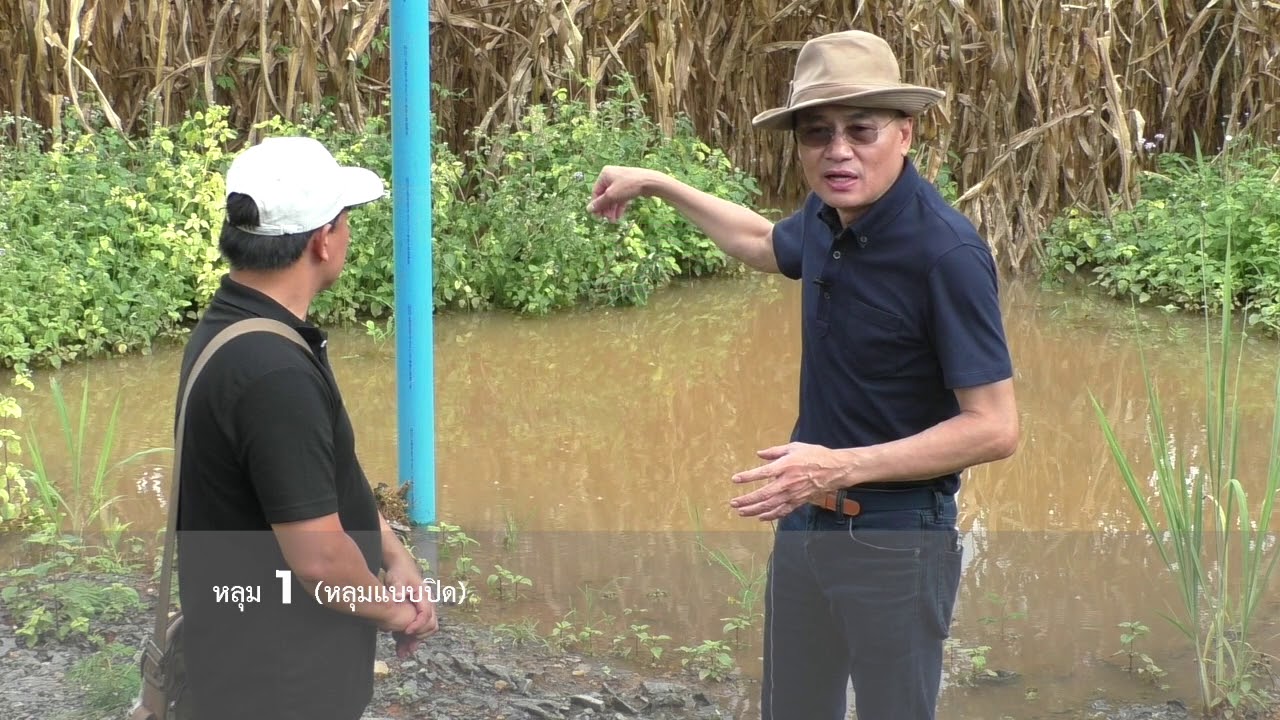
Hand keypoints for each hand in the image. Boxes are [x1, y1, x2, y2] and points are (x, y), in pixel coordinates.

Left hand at [384, 560, 438, 656]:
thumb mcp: (397, 579)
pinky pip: (416, 630)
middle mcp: (427, 604)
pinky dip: (409, 639)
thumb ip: (398, 588)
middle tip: (405, 648)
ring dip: (413, 642)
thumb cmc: (399, 572)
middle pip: (429, 626)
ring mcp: (423, 610)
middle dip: (417, 638)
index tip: (406, 631)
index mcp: (424, 596)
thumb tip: (399, 596)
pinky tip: (399, 647)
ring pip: (424, 630)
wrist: (400, 568)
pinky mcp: (416, 614)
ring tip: (402, 653)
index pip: (426, 614)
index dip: (418, 625)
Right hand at [587, 166, 656, 221]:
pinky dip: (619, 207)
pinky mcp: (629, 186)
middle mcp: (612, 176)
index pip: (596, 191)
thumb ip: (600, 203)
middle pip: (605, 195)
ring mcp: (621, 181)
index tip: (597, 217)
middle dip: (606, 209)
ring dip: (612, 210)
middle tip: (607, 220)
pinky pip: (621, 198)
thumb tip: (588, 209)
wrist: (650, 182)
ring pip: (613, 198)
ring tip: (613, 221)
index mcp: (605, 174)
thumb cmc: (629, 186)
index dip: (596, 205)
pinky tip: (618, 217)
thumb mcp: (612, 195)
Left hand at [729, 442, 850, 520]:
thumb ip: (775, 451)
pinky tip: (761, 517)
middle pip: (763, 495)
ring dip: (754, 510)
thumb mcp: (794, 447)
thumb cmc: (815, 455)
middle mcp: (787, 483)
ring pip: (770, 506)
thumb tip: (759, 454)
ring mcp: (793, 494)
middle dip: (746, 500)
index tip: (735, 479)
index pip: (762, 473)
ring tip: (741, 512)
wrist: (835, 470)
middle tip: (733, 503)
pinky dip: (771, 516)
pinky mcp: (798, 501)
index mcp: (785, 466)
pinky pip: (783, 511)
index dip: (747, 477)